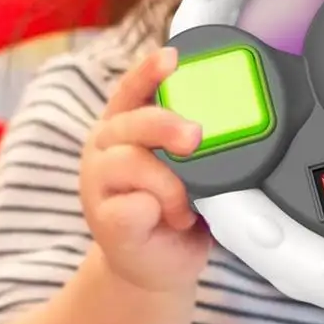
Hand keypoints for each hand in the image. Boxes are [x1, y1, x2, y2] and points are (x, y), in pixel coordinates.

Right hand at [81, 48, 211, 292]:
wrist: (155, 266)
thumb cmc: (173, 210)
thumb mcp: (187, 169)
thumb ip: (192, 144)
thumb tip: (225, 128)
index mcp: (126, 126)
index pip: (133, 89)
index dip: (150, 71)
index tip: (172, 57)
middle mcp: (106, 147)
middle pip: (133, 122)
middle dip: (167, 126)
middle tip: (195, 138)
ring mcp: (98, 183)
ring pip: (132, 163)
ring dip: (170, 185)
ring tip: (184, 208)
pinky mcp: (104, 221)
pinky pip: (132, 206)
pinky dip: (157, 211)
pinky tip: (166, 221)